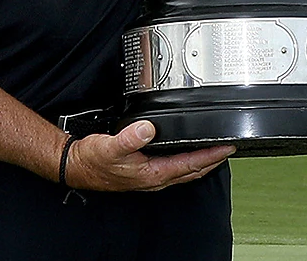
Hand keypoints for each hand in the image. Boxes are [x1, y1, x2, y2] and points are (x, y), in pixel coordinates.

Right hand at [62, 120, 232, 191]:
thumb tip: (148, 128)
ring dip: (203, 161)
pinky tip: (188, 151)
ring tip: (216, 150)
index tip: (227, 147)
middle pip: (193, 170)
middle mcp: (155, 177)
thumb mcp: (110, 146)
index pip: (190, 165)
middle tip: (229, 148)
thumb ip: (130, 138)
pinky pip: (175, 166)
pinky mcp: (146, 170)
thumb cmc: (93, 160)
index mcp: (153, 173)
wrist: (77, 166)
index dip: (211, 156)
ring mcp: (151, 176)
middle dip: (213, 160)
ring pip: (185, 170)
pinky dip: (188, 159)